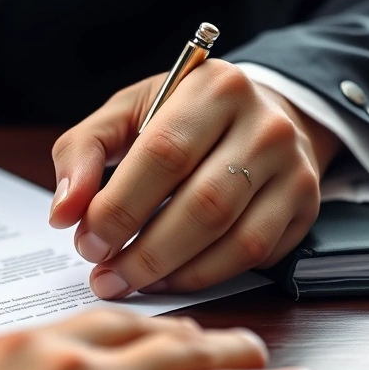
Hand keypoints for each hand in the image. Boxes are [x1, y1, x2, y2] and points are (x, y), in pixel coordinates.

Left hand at [50, 59, 341, 297]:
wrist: (261, 116)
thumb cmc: (182, 118)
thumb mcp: (126, 115)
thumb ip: (83, 153)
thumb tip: (64, 212)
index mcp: (215, 88)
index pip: (163, 154)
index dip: (120, 207)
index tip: (86, 241)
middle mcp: (264, 126)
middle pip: (202, 204)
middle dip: (143, 251)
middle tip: (104, 274)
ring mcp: (293, 169)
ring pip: (231, 238)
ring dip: (171, 272)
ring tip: (128, 281)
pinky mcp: (305, 207)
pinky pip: (253, 256)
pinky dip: (203, 277)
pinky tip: (168, 278)